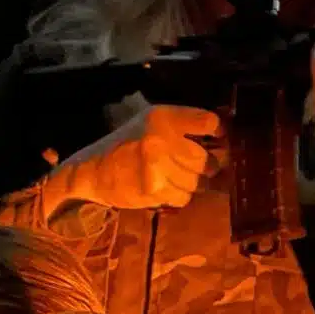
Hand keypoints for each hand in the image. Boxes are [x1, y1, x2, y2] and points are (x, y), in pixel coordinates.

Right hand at [48, 103, 217, 211]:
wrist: (92, 170)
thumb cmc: (125, 144)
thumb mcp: (149, 122)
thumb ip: (182, 125)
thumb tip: (223, 137)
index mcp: (162, 116)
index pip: (208, 122)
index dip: (218, 132)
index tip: (218, 138)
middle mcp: (161, 138)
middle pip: (206, 159)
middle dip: (203, 166)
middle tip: (190, 166)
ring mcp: (157, 166)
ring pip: (196, 181)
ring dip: (188, 182)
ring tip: (170, 176)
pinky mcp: (154, 189)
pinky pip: (183, 197)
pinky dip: (176, 195)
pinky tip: (161, 187)